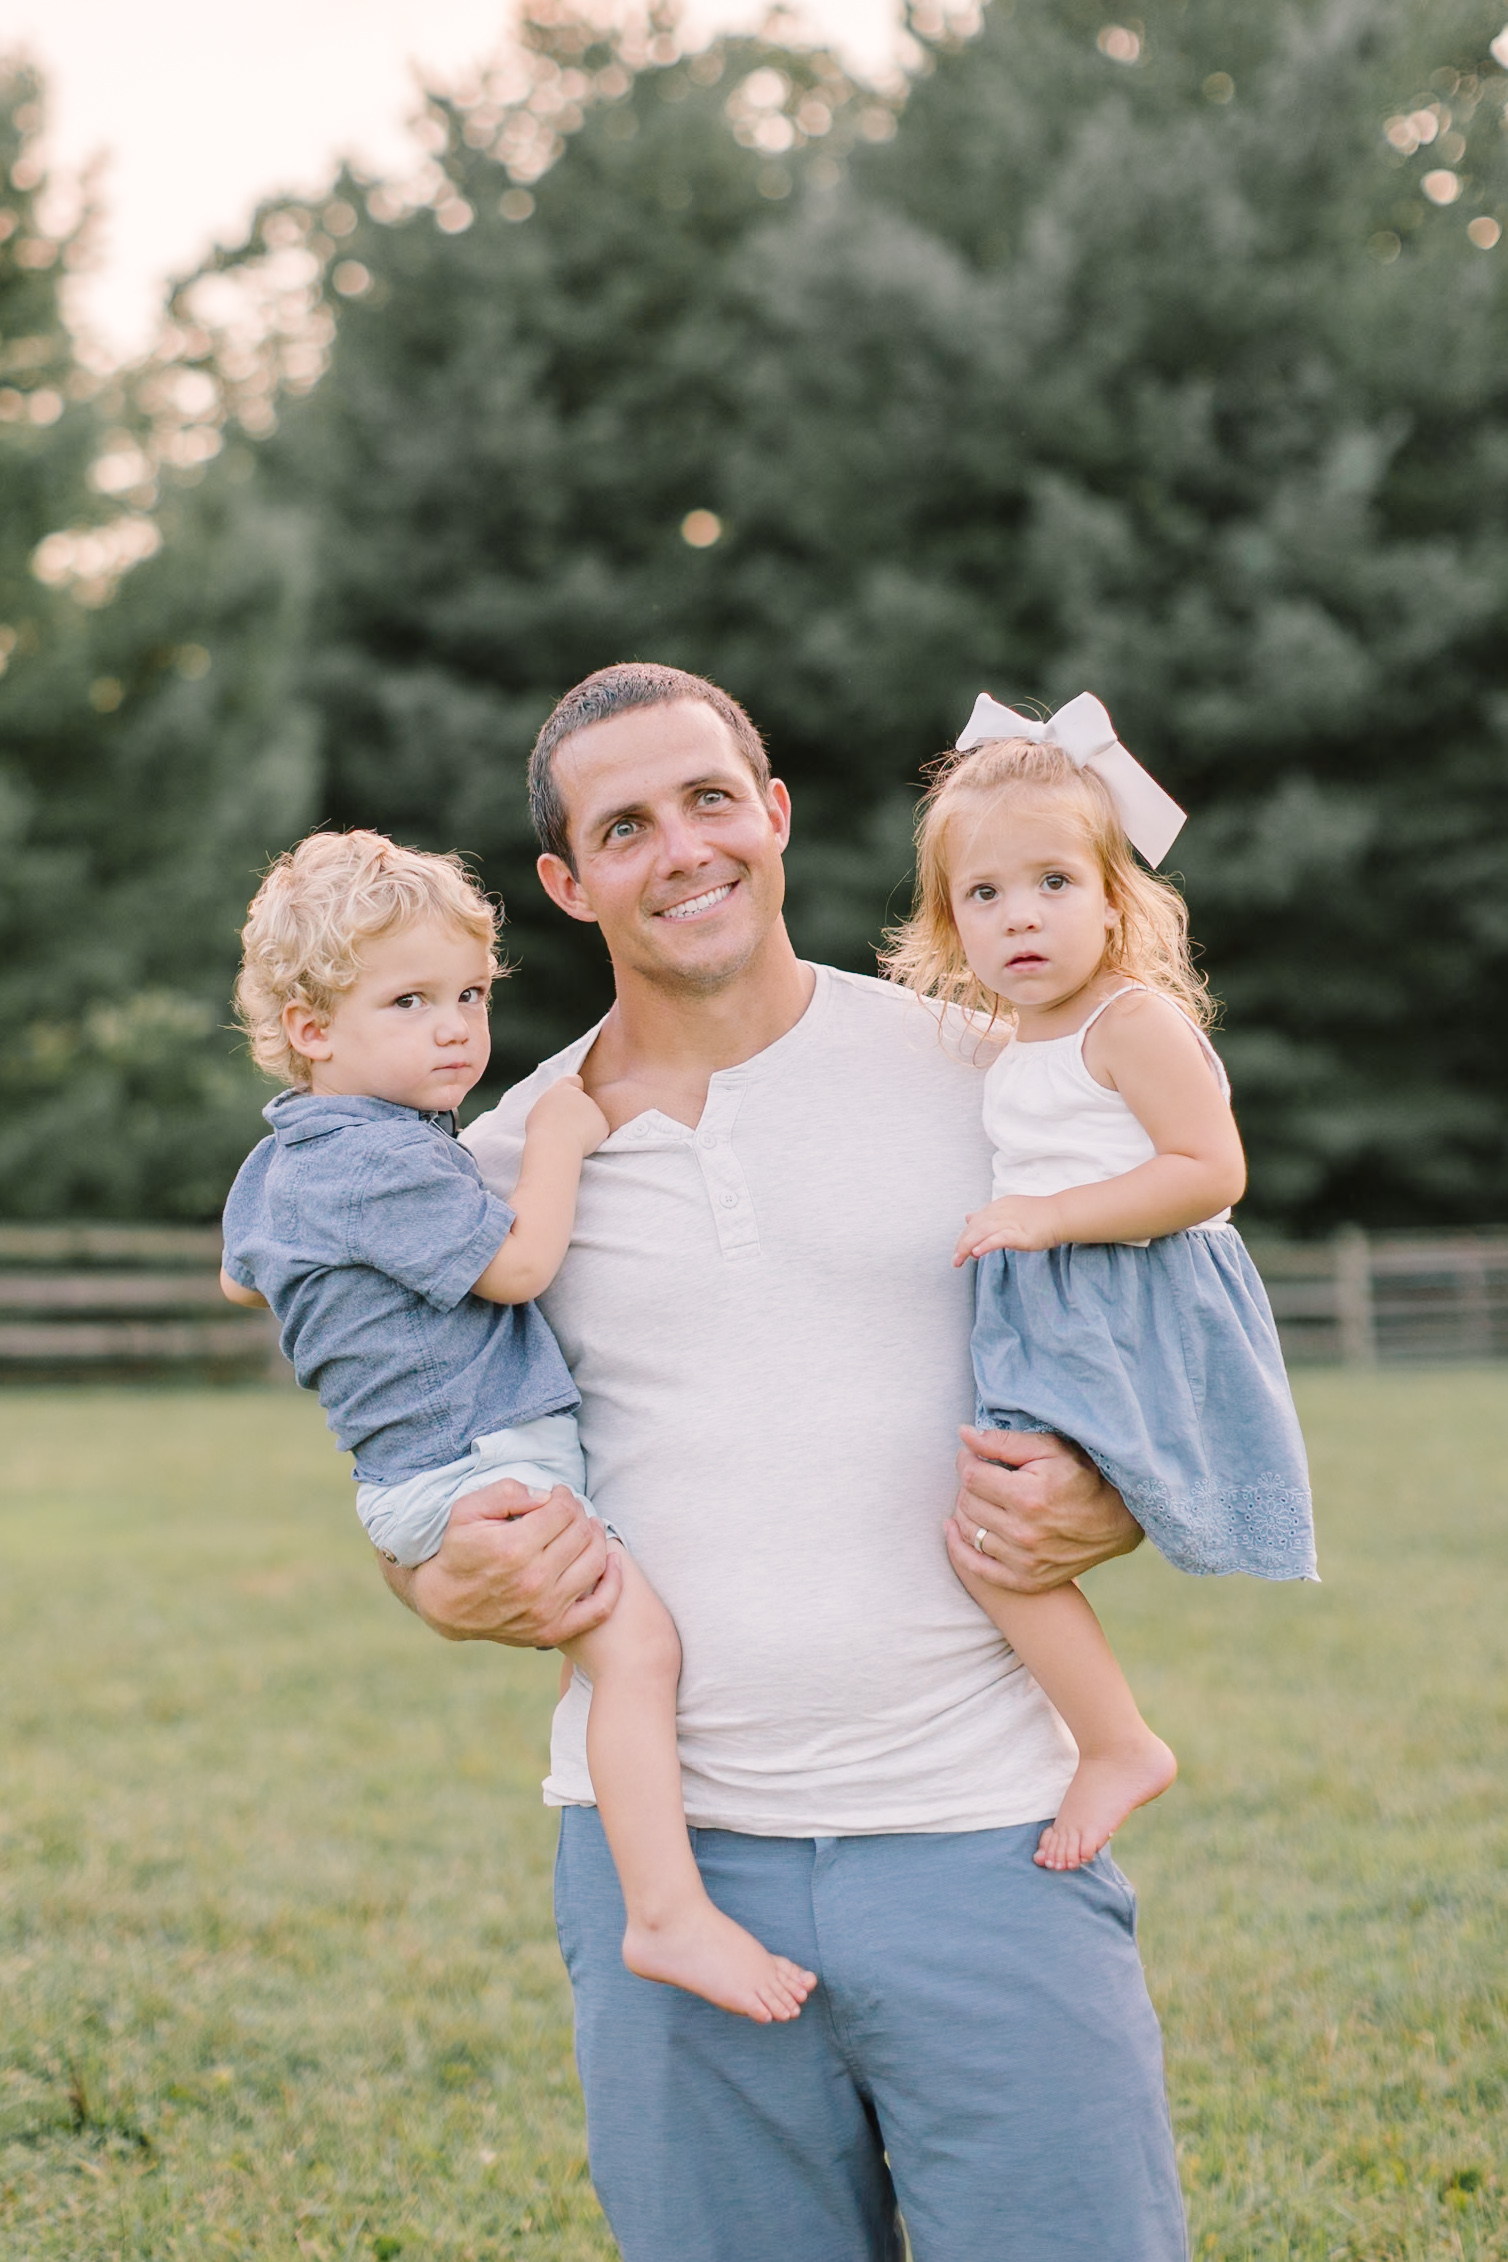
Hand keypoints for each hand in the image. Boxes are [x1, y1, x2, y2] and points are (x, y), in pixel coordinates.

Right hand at [382, 1477, 621, 1646]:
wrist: (445, 1603)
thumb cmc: (458, 1551)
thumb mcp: (467, 1510)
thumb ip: (506, 1492)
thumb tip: (546, 1495)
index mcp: (513, 1548)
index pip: (563, 1511)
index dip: (564, 1496)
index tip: (557, 1495)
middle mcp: (533, 1581)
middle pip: (581, 1534)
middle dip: (579, 1514)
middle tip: (569, 1511)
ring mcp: (546, 1609)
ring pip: (595, 1563)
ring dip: (597, 1539)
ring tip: (586, 1529)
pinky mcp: (552, 1630)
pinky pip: (600, 1608)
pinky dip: (613, 1583)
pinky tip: (612, 1562)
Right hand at [525, 1073, 610, 1159]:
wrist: (554, 1145)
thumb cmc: (541, 1131)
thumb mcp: (539, 1111)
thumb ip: (552, 1106)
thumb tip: (557, 1112)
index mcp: (562, 1089)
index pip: (574, 1080)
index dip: (574, 1090)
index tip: (570, 1101)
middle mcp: (580, 1095)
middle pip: (583, 1104)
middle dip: (578, 1114)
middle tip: (566, 1129)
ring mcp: (594, 1108)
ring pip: (592, 1119)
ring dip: (585, 1127)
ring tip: (570, 1139)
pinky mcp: (603, 1124)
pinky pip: (599, 1132)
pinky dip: (593, 1139)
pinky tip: (581, 1144)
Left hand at [946, 1425, 1141, 1594]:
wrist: (1114, 1521)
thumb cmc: (1080, 1477)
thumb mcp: (1049, 1449)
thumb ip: (1003, 1442)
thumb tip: (963, 1435)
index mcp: (1028, 1497)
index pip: (971, 1477)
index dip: (967, 1461)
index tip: (973, 1456)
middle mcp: (1023, 1533)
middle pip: (967, 1504)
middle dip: (969, 1485)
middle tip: (981, 1475)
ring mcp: (1024, 1561)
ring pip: (968, 1532)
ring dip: (965, 1511)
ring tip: (979, 1497)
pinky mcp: (1025, 1580)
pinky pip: (976, 1567)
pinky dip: (959, 1548)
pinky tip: (955, 1530)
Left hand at [953, 1196, 1062, 1264]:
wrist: (1062, 1215)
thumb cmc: (1039, 1215)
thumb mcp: (1009, 1211)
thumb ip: (988, 1216)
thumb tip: (968, 1217)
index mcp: (997, 1206)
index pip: (974, 1222)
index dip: (964, 1237)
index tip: (959, 1250)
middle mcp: (1000, 1212)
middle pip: (974, 1228)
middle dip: (961, 1244)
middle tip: (955, 1261)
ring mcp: (1010, 1222)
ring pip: (981, 1233)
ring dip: (966, 1247)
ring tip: (959, 1261)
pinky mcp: (1019, 1233)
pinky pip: (997, 1238)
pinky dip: (985, 1245)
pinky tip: (975, 1254)